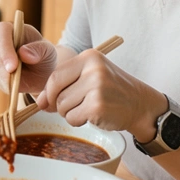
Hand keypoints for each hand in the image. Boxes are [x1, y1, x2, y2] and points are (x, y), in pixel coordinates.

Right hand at [0, 22, 58, 93]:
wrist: (42, 72)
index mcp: (11, 30)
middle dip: (3, 66)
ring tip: (20, 81)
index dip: (4, 47)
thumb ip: (38, 50)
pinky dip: (6, 85)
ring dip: (5, 77)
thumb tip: (23, 53)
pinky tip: (16, 85)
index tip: (13, 65)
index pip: (1, 31)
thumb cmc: (44, 55)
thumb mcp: (48, 50)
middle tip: (14, 76)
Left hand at [37, 49, 164, 140]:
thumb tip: (39, 102)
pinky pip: (72, 118)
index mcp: (89, 57)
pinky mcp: (98, 105)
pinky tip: (94, 116)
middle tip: (74, 107)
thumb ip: (64, 85)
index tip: (49, 102)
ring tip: (88, 108)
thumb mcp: (90, 77)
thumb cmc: (111, 91)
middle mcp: (93, 69)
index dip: (48, 92)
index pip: (54, 75)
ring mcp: (97, 87)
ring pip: (63, 106)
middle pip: (56, 91)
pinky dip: (78, 121)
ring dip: (71, 113)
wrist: (140, 105)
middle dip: (59, 104)